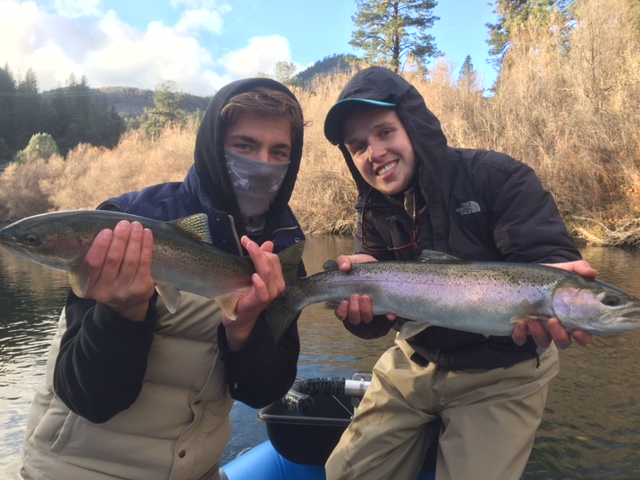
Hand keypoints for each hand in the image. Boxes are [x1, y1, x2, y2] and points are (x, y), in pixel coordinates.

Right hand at [80, 221, 154, 321]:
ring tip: (136, 225)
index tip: (106, 230)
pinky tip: (146, 234)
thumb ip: (87, 240)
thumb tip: (82, 212)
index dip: (100, 246)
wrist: (126, 301)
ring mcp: (124, 291)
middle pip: (113, 260)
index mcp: (86, 286)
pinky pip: (145, 263)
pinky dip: (146, 246)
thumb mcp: (92, 264)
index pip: (92, 264)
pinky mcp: (142, 288)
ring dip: (135, 239)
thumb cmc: (106, 275)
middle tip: (124, 223)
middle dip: (120, 239)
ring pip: (131, 260)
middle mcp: (104, 292)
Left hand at [222, 236, 286, 350]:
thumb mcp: (254, 275)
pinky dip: (259, 283)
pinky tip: (254, 277)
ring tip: (249, 247)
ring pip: (267, 272)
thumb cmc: (247, 295)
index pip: (273, 258)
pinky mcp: (260, 302)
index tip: (246, 240)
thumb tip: (269, 243)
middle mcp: (277, 285)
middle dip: (258, 251)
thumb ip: (262, 260)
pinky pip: (263, 291)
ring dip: (258, 259)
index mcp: (277, 278)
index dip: (261, 248)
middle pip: (271, 262)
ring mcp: (270, 294)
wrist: (240, 317)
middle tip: (245, 241)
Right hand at [333, 254, 396, 325]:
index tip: (344, 302)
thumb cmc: (361, 266)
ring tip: (366, 297)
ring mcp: (371, 308)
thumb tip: (344, 267)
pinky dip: (388, 315)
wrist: (376, 264)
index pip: (341, 314)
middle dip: (354, 310)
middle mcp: (358, 308)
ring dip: (366, 310)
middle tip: (356, 296)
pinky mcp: (384, 306)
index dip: (342, 312)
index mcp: (346, 300)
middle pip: (354, 318)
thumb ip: (343, 261)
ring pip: (367, 318)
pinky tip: (390, 314)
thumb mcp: (351, 261)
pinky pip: (386, 314)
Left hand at [512, 260, 597, 348]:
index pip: (584, 335)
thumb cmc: (551, 277)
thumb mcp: (565, 270)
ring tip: (532, 318)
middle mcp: (557, 327)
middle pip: (564, 342)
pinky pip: (521, 339)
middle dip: (559, 335)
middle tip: (553, 321)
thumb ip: (579, 269)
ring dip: (539, 333)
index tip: (577, 331)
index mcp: (571, 317)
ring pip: (543, 341)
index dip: (583, 337)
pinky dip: (520, 335)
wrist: (528, 276)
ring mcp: (540, 330)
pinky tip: (520, 323)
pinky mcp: (523, 330)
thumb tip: (592, 273)